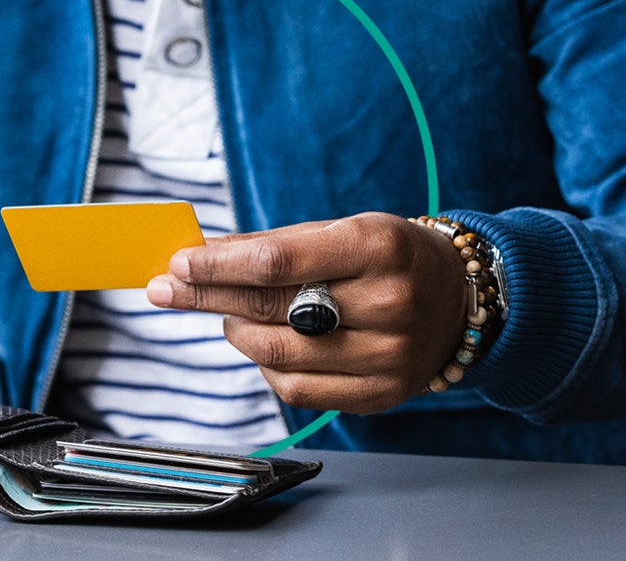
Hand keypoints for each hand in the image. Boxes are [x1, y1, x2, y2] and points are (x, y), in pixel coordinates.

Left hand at [146, 212, 466, 413]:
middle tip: (164, 288)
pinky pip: (296, 388)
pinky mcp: (379, 395)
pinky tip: (263, 342)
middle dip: (207, 297)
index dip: (218, 265)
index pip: (277, 261)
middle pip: (270, 308)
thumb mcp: (343, 230)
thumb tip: (199, 257)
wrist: (461, 301)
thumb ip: (273, 244)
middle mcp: (388, 305)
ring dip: (234, 330)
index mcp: (379, 248)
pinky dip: (265, 364)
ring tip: (226, 313)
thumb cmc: (390, 256)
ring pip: (275, 353)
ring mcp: (387, 357)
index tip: (178, 263)